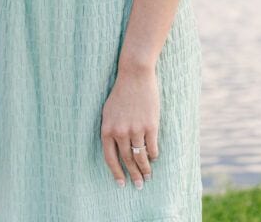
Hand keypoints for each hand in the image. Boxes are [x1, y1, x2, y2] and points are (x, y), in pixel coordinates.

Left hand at [101, 63, 158, 188]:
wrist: (134, 75)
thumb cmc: (121, 93)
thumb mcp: (108, 111)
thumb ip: (110, 130)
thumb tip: (115, 150)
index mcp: (107, 129)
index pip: (110, 158)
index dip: (116, 173)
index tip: (121, 184)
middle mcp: (120, 132)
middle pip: (127, 160)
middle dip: (133, 175)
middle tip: (139, 185)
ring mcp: (136, 129)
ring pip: (140, 157)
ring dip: (145, 169)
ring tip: (148, 177)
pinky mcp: (150, 125)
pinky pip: (152, 147)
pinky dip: (153, 155)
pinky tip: (154, 158)